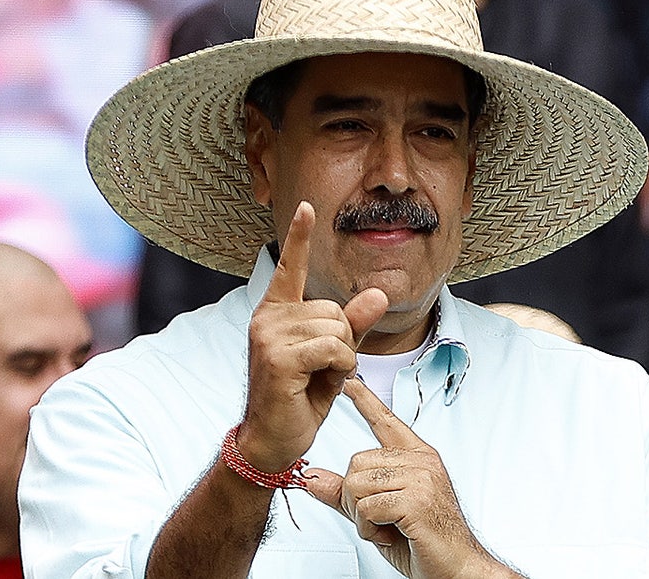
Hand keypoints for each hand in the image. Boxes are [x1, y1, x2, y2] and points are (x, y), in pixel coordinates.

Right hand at [237, 202, 389, 471]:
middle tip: (322, 369)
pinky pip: (335, 348)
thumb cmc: (300, 397)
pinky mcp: (279, 358)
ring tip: (316, 378)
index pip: (291, 267)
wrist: (273, 440)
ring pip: (339, 329)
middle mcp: (268, 318)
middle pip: (336, 309)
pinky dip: (341, 367)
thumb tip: (379, 292)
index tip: (306, 207)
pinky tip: (318, 383)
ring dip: (343, 357)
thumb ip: (355, 324)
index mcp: (277, 312)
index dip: (299, 236)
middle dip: (344, 340)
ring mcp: (269, 336)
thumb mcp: (334, 356)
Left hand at [305, 379, 515, 578]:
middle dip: (354, 499)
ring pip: (357, 485)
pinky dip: (370, 528)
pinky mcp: (416, 499)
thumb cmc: (425, 541)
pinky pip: (367, 507)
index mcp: (417, 458)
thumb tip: (313, 478)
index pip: (386, 422)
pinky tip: (392, 533)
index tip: (350, 382)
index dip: (365, 401)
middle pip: (356, 464)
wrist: (456, 568)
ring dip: (362, 516)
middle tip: (379, 519)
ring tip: (388, 526)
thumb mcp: (378, 515)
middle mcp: (421, 462)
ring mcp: (421, 478)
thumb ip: (345, 494)